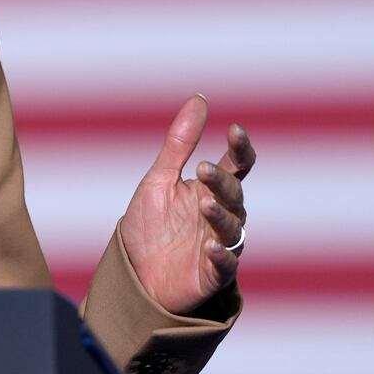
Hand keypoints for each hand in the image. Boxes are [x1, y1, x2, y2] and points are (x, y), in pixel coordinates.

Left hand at [119, 94, 253, 315]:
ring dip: (220, 216)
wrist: (134, 272)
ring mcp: (220, 244)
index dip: (240, 148)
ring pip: (232, 227)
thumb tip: (200, 99)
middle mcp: (222, 215)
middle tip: (202, 170)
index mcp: (211, 190)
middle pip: (233, 193)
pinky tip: (209, 248)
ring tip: (204, 205)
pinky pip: (224, 265)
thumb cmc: (150, 225)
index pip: (236, 165)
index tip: (234, 130)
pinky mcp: (213, 274)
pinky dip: (219, 256)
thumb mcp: (159, 179)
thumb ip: (180, 142)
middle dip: (221, 182)